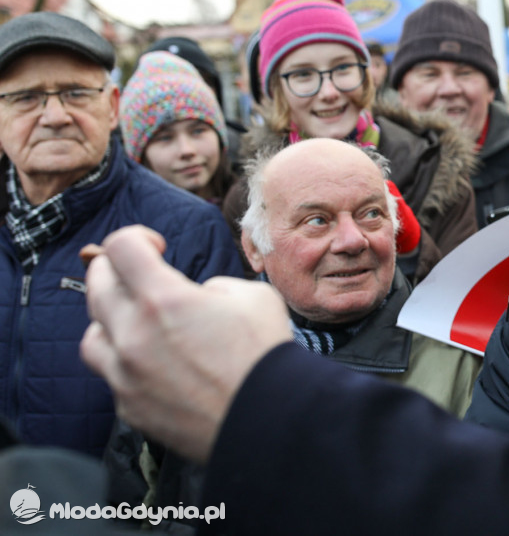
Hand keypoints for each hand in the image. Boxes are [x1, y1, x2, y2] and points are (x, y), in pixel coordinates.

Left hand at [80, 225, 290, 462]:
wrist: (268, 419)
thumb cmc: (265, 354)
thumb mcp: (252, 295)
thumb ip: (213, 287)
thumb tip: (198, 297)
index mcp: (164, 299)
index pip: (121, 247)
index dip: (137, 237)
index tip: (156, 247)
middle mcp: (134, 335)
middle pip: (97, 285)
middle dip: (118, 270)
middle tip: (140, 274)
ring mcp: (126, 375)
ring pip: (93, 335)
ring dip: (111, 320)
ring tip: (138, 323)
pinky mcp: (129, 407)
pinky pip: (113, 376)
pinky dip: (128, 363)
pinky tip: (156, 364)